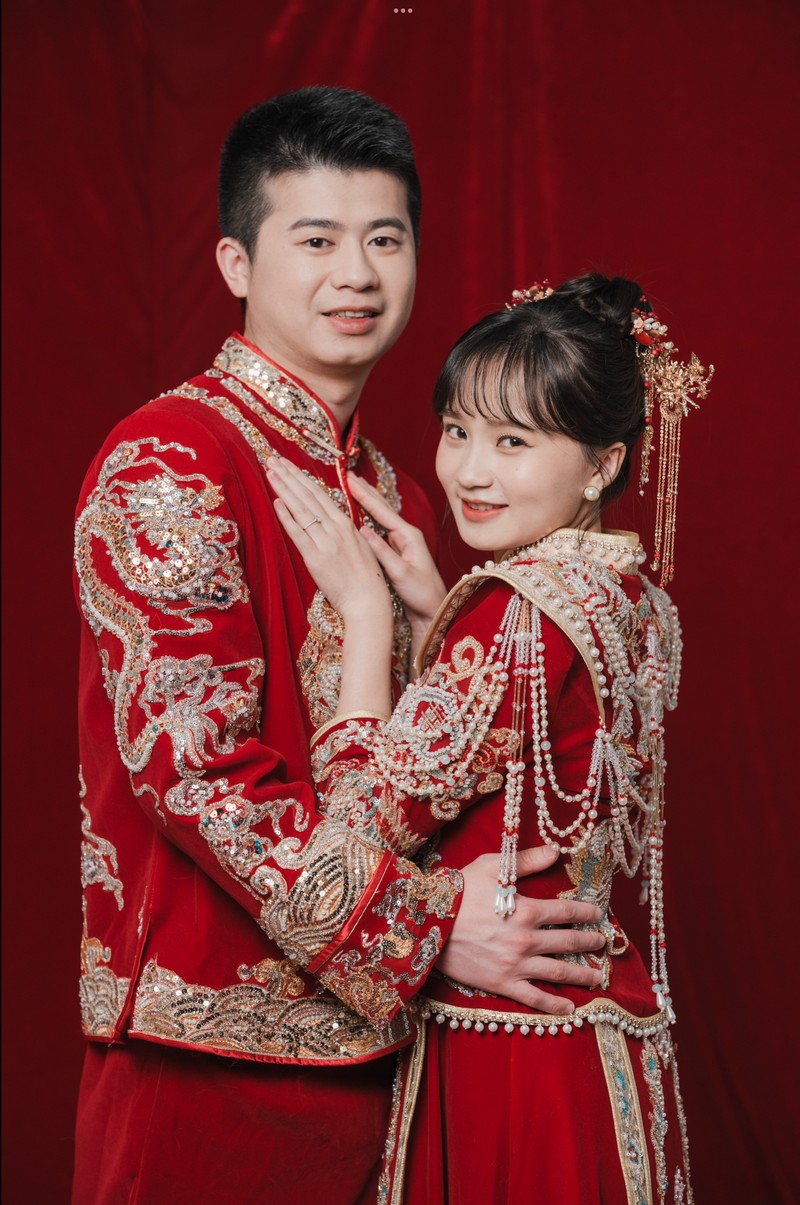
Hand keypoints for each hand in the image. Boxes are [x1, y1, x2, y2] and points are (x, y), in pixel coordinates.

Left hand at [267, 458, 391, 625]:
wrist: (368, 600)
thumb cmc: (366, 577)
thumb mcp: (359, 546)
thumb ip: (344, 531)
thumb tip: (332, 518)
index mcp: (346, 523)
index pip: (319, 494)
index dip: (301, 477)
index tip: (288, 465)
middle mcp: (335, 528)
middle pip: (308, 495)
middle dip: (289, 475)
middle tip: (273, 459)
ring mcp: (325, 541)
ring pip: (301, 509)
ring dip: (284, 488)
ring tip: (270, 472)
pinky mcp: (315, 558)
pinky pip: (298, 533)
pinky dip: (286, 516)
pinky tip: (276, 502)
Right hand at [348, 473, 446, 634]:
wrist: (433, 610)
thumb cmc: (422, 594)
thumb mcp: (401, 573)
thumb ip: (383, 552)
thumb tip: (363, 531)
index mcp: (409, 536)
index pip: (382, 510)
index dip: (365, 495)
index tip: (350, 480)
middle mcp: (406, 535)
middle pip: (382, 508)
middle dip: (365, 491)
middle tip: (349, 475)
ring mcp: (401, 543)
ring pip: (380, 517)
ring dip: (366, 502)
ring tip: (353, 488)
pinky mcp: (397, 553)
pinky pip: (379, 530)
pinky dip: (369, 519)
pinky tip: (361, 514)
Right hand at [438, 846, 604, 1014]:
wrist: (428, 921)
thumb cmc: (460, 890)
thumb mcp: (493, 867)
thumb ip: (527, 861)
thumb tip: (555, 851)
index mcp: (527, 910)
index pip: (567, 911)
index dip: (586, 912)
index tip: (598, 914)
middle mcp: (527, 940)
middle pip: (568, 942)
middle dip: (589, 942)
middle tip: (602, 944)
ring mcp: (516, 964)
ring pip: (558, 972)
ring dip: (581, 975)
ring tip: (596, 977)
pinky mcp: (502, 983)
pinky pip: (534, 998)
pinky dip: (554, 1004)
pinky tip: (570, 1008)